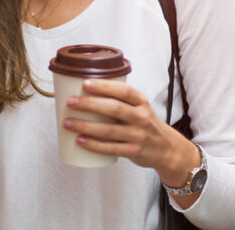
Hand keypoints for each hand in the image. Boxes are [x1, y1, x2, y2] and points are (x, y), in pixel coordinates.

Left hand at [62, 79, 199, 188]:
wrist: (167, 149)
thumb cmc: (145, 122)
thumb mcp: (139, 106)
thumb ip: (119, 98)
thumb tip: (83, 88)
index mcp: (141, 101)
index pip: (123, 90)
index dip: (104, 86)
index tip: (85, 83)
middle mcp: (141, 117)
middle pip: (113, 108)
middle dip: (89, 104)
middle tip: (70, 102)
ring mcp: (138, 135)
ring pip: (109, 130)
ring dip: (86, 126)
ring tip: (67, 123)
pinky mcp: (134, 151)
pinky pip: (111, 148)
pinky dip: (94, 145)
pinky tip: (80, 141)